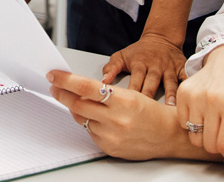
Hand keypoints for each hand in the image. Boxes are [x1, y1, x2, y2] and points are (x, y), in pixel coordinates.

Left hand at [47, 70, 220, 163]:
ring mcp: (112, 136)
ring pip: (81, 119)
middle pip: (77, 104)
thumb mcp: (131, 94)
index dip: (66, 80)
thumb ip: (104, 92)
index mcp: (123, 100)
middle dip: (62, 93)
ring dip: (75, 108)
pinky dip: (89, 123)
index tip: (54, 75)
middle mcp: (116, 119)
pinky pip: (90, 132)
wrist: (169, 136)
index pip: (86, 87)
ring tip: (76, 101)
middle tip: (55, 86)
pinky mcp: (110, 148)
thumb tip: (78, 88)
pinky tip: (95, 118)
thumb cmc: (152, 112)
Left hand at [103, 32, 188, 102]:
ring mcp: (170, 67)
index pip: (135, 80)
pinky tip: (190, 97)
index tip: (129, 106)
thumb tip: (103, 81)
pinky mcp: (182, 68)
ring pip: (170, 82)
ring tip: (171, 107)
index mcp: (139, 64)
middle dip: (150, 97)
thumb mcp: (122, 56)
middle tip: (148, 113)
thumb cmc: (138, 52)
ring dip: (171, 94)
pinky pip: (186, 77)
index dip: (132, 93)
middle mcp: (155, 66)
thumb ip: (111, 68)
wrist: (161, 37)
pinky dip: (188, 86)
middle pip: (152, 83)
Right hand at [175, 43, 223, 172]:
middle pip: (209, 145)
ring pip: (195, 138)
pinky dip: (194, 124)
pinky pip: (184, 124)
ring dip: (206, 136)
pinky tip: (205, 113)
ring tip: (217, 123)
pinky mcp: (183, 92)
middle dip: (221, 145)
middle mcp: (212, 100)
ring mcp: (195, 95)